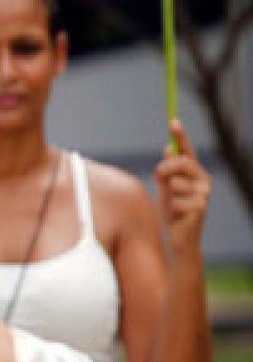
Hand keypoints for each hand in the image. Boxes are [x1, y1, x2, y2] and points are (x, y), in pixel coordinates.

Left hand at [155, 121, 210, 257]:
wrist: (176, 239)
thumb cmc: (171, 213)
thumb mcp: (166, 188)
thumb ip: (168, 171)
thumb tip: (167, 148)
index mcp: (196, 174)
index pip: (188, 152)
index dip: (181, 136)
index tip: (173, 122)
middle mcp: (204, 182)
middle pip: (183, 163)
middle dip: (166, 168)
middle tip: (158, 176)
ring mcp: (204, 195)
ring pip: (176, 183)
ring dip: (168, 194)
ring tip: (172, 206)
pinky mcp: (200, 209)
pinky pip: (175, 200)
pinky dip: (170, 208)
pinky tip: (177, 217)